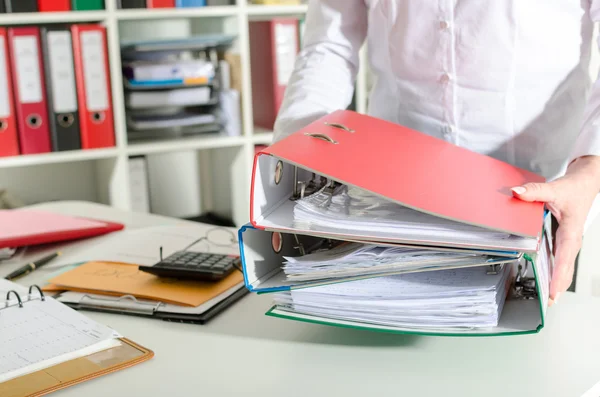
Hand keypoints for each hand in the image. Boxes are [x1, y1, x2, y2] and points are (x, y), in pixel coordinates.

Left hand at [511, 155, 599, 305]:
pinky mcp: (564, 241)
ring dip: (557, 282)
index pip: (565, 256)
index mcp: (571, 231)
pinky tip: (549, 282)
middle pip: (566, 267)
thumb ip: (534, 191)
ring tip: (549, 299)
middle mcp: (571, 240)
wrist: (585, 183)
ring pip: (564, 266)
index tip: (554, 289)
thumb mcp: (554, 189)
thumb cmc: (574, 189)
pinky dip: (555, 272)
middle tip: (549, 302)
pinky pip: (561, 260)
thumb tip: (517, 192)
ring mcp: (569, 242)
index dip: (559, 274)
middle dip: (558, 285)